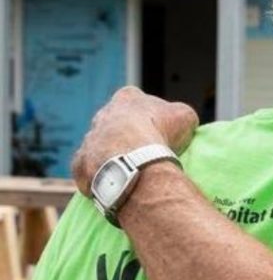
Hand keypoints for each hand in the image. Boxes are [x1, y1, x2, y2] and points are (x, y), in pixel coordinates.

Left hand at [71, 87, 198, 194]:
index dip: (148, 112)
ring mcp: (88, 139)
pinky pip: (90, 169)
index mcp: (126, 98)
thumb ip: (180, 114)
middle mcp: (102, 115)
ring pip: (100, 146)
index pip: (135, 99)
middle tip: (145, 149)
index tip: (158, 126)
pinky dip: (101, 175)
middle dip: (127, 133)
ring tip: (132, 169)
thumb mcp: (185, 116)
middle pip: (115, 122)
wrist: (132, 161)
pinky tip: (116, 182)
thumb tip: (181, 121)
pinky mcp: (80, 164)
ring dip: (113, 155)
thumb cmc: (160, 133)